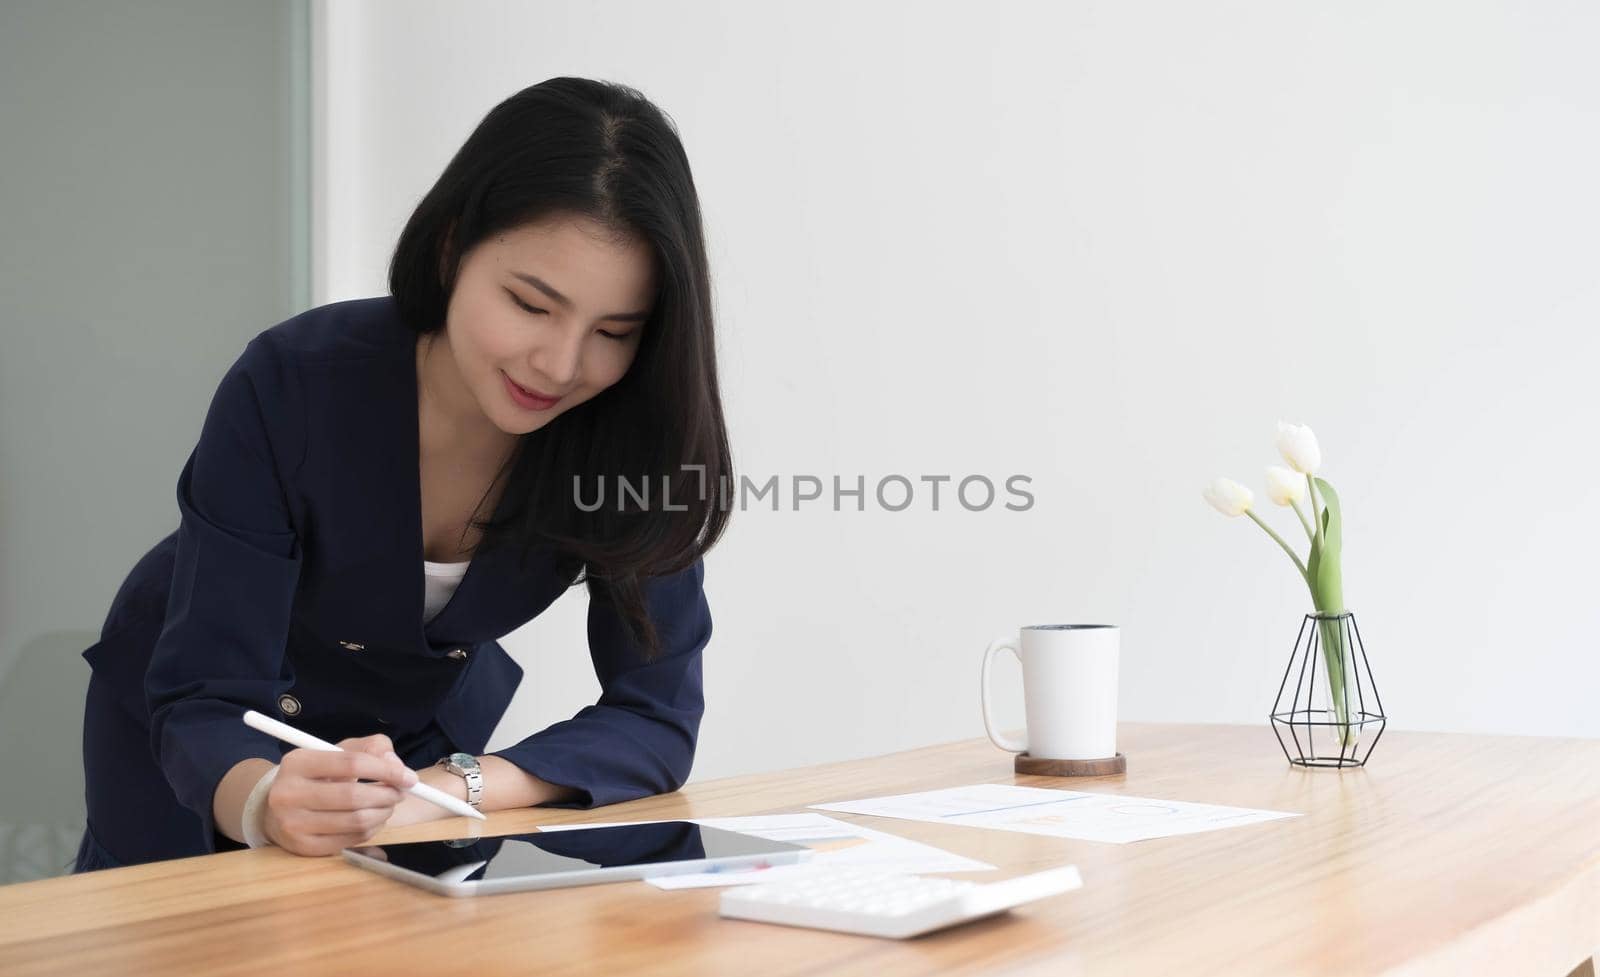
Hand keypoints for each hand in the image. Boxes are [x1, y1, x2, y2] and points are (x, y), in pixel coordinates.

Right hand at [262, 733, 418, 855]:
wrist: (275, 807)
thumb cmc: (317, 775)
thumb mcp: (337, 751)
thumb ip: (370, 748)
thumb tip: (394, 764)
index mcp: (298, 762)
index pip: (352, 763)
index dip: (386, 770)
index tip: (409, 777)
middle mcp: (289, 794)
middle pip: (354, 796)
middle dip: (387, 795)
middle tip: (400, 793)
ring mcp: (293, 824)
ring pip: (355, 821)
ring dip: (383, 814)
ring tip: (387, 806)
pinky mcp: (303, 848)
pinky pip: (350, 840)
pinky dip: (371, 830)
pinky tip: (372, 820)